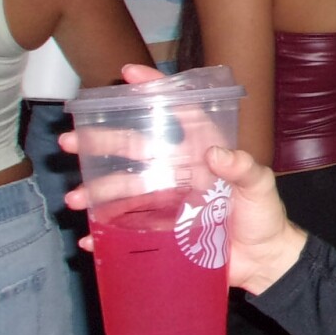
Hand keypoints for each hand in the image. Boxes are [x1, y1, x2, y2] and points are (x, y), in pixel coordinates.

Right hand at [63, 65, 308, 293]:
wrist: (264, 259)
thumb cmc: (264, 216)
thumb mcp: (261, 186)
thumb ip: (243, 168)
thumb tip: (215, 154)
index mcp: (202, 153)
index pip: (179, 114)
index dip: (156, 92)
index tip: (129, 75)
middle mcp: (179, 171)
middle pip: (136, 150)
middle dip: (102, 142)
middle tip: (70, 141)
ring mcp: (167, 201)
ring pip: (124, 190)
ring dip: (96, 192)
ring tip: (75, 198)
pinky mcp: (161, 231)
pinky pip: (126, 229)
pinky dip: (106, 233)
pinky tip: (89, 237)